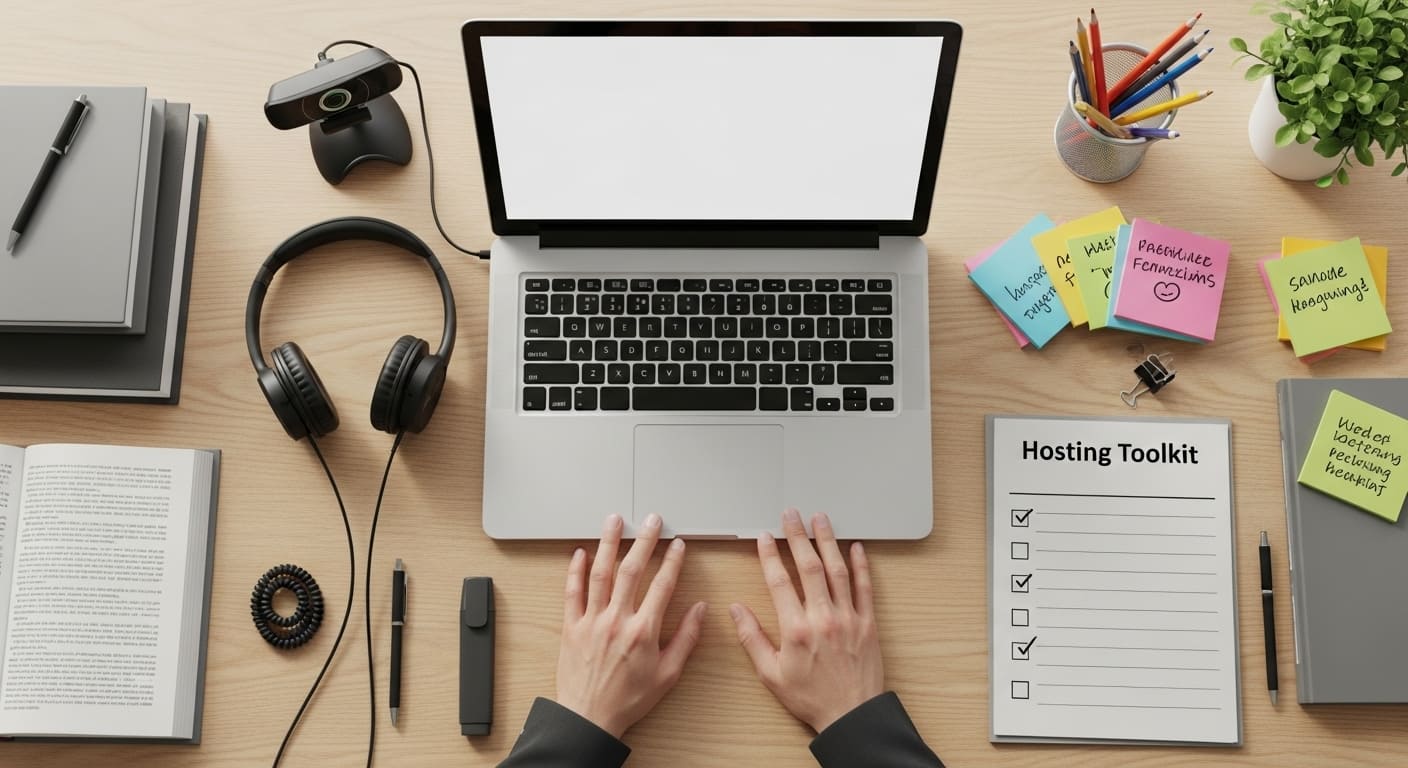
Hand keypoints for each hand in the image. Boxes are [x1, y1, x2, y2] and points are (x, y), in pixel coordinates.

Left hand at [556, 513, 706, 738]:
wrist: (588, 718)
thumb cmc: (628, 700)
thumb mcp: (668, 674)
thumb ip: (686, 638)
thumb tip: (700, 609)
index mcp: (643, 631)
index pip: (662, 585)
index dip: (672, 561)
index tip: (677, 545)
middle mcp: (616, 620)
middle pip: (632, 570)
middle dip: (644, 541)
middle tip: (651, 520)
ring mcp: (591, 621)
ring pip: (600, 573)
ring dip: (609, 543)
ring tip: (615, 521)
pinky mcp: (571, 627)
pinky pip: (572, 592)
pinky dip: (576, 570)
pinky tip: (581, 553)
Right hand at [730, 509, 883, 732]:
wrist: (851, 715)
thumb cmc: (811, 698)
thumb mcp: (770, 674)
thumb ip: (751, 639)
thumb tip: (735, 610)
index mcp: (796, 629)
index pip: (779, 581)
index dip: (770, 555)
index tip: (765, 537)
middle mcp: (823, 618)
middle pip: (809, 567)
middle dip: (798, 536)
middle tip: (791, 515)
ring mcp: (848, 618)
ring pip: (837, 570)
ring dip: (828, 541)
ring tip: (821, 519)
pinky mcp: (868, 623)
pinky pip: (865, 587)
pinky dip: (861, 565)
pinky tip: (856, 547)